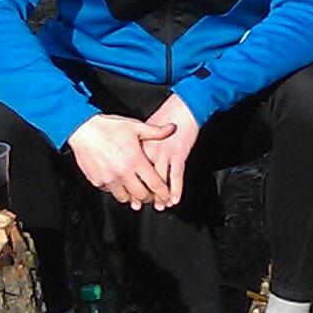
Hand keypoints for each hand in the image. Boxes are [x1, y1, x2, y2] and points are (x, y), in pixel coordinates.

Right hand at [67, 114, 165, 208]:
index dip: (163, 192)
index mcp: (135, 160)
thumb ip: (156, 131)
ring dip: (132, 197)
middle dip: (149, 197)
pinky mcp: (97, 181)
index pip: (155, 183)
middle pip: (141, 195)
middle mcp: (123, 173)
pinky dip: (116, 190)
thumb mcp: (135, 126)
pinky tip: (119, 184)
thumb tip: (172, 128)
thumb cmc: (107, 127)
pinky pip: (110, 192)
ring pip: (125, 198)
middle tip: (151, 196)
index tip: (166, 196)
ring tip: (136, 193)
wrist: (82, 130)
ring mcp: (109, 179)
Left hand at [139, 95, 201, 209]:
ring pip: (160, 181)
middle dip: (143, 194)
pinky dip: (175, 190)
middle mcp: (150, 151)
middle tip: (141, 205)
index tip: (127, 194)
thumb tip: (133, 155)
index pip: (132, 169)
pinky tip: (174, 200)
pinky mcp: (179, 154)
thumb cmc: (168, 113)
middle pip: (144, 179)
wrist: (185, 106)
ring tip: (160, 206)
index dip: (129, 184)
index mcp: (140, 145)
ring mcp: (164, 154)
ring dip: (160, 196)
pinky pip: (176, 177)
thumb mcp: (146, 127)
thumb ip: (140, 143)